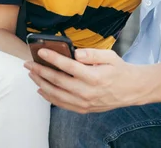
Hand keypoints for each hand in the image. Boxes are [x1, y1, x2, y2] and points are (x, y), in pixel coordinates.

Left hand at [25, 48, 144, 113]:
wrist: (131, 89)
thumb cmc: (119, 70)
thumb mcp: (110, 56)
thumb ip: (92, 54)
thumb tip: (76, 52)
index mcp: (93, 76)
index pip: (67, 66)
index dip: (52, 58)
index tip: (41, 51)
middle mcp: (87, 91)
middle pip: (57, 81)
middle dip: (40, 71)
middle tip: (29, 64)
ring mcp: (84, 102)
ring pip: (56, 94)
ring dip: (41, 84)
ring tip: (32, 74)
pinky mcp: (83, 109)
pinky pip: (62, 104)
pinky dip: (49, 97)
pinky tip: (41, 89)